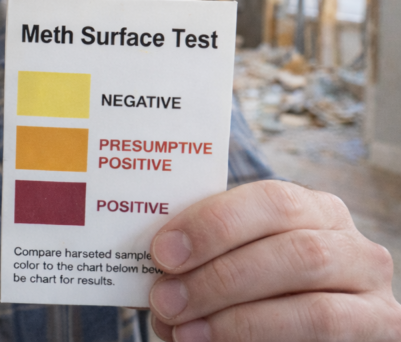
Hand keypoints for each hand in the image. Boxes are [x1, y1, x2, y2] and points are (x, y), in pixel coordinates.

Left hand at [148, 180, 400, 340]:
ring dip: (238, 320)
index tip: (162, 252)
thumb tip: (149, 266)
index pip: (270, 200)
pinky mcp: (380, 330)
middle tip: (164, 298)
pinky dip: (264, 340)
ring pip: (312, 304)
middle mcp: (350, 243)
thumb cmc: (248, 286)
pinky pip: (324, 335)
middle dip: (219, 278)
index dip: (214, 224)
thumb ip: (203, 254)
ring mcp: (371, 292)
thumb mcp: (229, 258)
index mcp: (310, 207)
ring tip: (183, 332)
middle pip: (293, 251)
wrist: (288, 327)